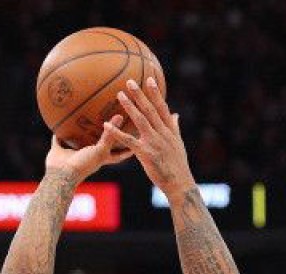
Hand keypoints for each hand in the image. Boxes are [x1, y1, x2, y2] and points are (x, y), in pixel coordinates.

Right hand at [44, 117, 132, 182]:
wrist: (61, 175)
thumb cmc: (84, 165)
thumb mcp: (100, 150)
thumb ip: (109, 135)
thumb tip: (120, 115)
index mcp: (100, 159)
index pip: (118, 154)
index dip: (127, 149)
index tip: (137, 141)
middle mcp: (88, 156)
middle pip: (98, 146)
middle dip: (102, 138)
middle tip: (109, 124)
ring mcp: (73, 154)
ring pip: (78, 142)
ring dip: (79, 133)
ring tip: (83, 119)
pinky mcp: (58, 151)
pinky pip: (57, 140)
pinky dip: (57, 133)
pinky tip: (57, 122)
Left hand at [102, 77, 196, 198]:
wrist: (179, 183)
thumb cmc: (177, 165)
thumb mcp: (178, 144)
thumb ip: (175, 127)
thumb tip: (176, 115)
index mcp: (170, 130)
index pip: (162, 107)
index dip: (156, 93)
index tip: (149, 78)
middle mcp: (163, 133)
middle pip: (151, 109)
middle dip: (140, 94)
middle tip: (129, 81)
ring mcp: (155, 142)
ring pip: (141, 120)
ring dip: (130, 106)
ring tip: (119, 95)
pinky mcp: (146, 153)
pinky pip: (129, 141)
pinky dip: (117, 132)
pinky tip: (106, 125)